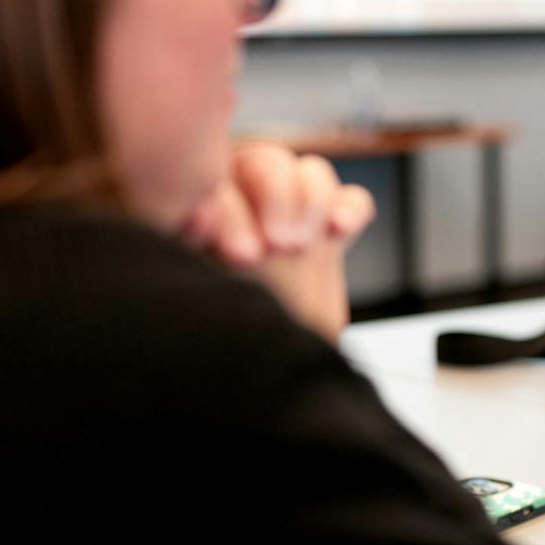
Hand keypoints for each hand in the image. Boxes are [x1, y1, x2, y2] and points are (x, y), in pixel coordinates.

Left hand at [181, 140, 374, 342]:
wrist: (259, 381)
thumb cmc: (215, 340)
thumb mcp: (197, 295)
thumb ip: (193, 249)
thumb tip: (195, 221)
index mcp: (196, 211)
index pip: (213, 182)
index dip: (227, 210)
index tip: (237, 253)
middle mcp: (242, 203)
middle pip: (264, 163)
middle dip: (276, 197)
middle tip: (278, 244)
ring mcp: (288, 218)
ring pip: (310, 174)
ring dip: (312, 201)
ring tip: (302, 244)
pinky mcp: (328, 236)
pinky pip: (351, 202)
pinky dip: (350, 209)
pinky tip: (340, 228)